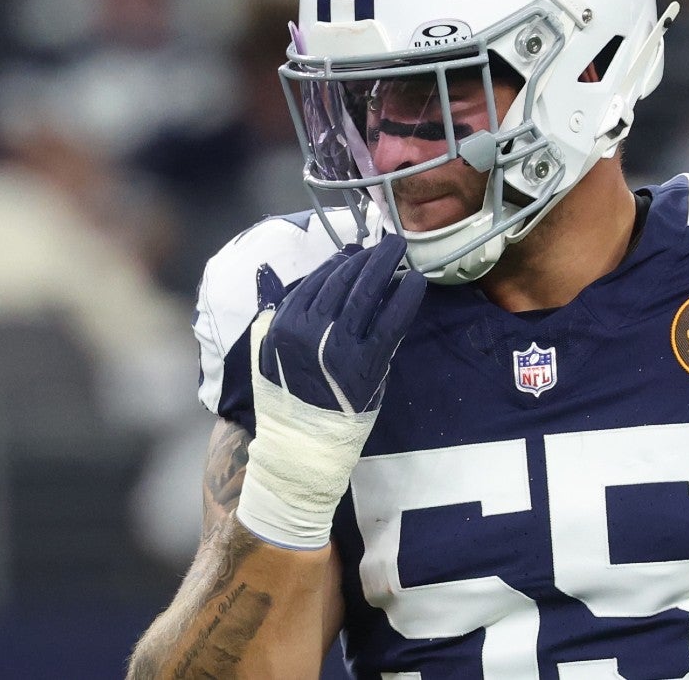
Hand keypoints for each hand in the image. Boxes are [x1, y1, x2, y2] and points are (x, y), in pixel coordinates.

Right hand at [238, 235, 426, 548]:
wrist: (302, 446)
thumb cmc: (290, 398)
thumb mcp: (272, 352)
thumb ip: (286, 316)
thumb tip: (316, 278)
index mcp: (283, 326)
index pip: (316, 282)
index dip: (340, 263)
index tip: (357, 252)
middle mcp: (309, 332)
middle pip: (342, 281)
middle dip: (367, 257)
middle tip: (388, 241)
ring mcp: (339, 346)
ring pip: (365, 294)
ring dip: (385, 266)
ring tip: (400, 250)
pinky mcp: (367, 363)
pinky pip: (391, 321)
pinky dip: (405, 297)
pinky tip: (416, 281)